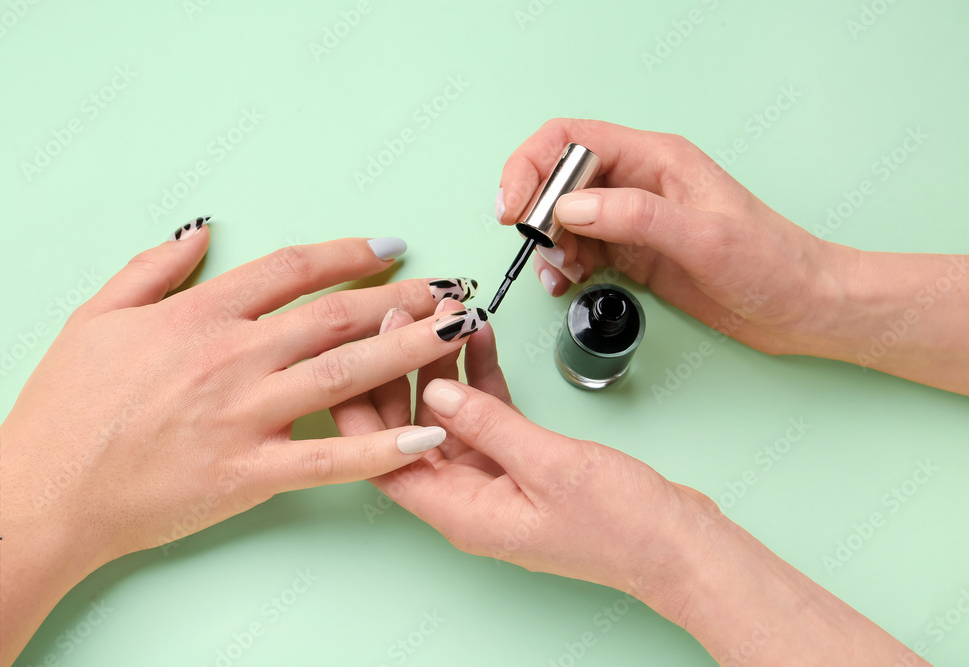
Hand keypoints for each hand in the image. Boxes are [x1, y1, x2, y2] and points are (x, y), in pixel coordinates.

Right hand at [0, 222, 488, 663]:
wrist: (46, 490)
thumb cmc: (68, 406)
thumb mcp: (97, 315)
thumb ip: (153, 267)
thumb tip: (199, 229)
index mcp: (200, 315)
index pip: (291, 269)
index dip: (347, 252)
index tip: (389, 246)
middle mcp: (233, 356)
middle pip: (335, 316)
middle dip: (401, 298)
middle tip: (450, 290)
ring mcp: (247, 414)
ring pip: (347, 373)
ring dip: (411, 350)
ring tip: (461, 334)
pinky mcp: (253, 471)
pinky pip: (332, 457)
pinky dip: (384, 448)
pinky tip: (429, 433)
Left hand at [332, 299, 713, 603]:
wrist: (677, 545)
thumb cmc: (620, 523)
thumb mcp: (548, 466)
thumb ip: (487, 425)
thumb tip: (436, 389)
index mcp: (461, 513)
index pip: (384, 461)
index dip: (360, 410)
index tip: (354, 354)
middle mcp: (469, 499)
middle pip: (410, 431)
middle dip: (399, 373)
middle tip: (398, 317)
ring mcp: (494, 479)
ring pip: (449, 415)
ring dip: (443, 365)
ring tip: (441, 312)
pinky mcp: (521, 461)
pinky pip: (488, 412)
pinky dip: (484, 374)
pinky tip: (481, 334)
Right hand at [496, 118, 854, 355]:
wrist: (803, 306)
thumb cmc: (772, 262)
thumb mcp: (705, 237)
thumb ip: (635, 217)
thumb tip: (571, 206)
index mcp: (657, 159)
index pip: (571, 139)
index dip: (531, 165)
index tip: (514, 207)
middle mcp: (640, 183)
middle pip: (559, 178)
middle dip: (538, 212)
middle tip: (543, 249)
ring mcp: (635, 219)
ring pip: (565, 216)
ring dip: (550, 244)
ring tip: (560, 273)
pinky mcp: (636, 253)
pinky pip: (582, 249)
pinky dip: (566, 265)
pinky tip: (571, 283)